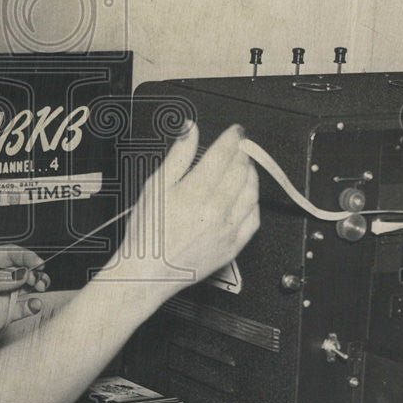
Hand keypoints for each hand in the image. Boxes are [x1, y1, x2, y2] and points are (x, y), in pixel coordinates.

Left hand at [0, 246, 49, 351]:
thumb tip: (21, 275)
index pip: (10, 254)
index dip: (26, 256)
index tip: (36, 262)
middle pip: (22, 269)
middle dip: (34, 270)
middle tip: (38, 277)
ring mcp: (0, 295)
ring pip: (27, 286)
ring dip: (38, 285)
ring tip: (40, 287)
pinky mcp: (3, 314)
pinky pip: (23, 308)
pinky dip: (32, 305)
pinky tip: (33, 304)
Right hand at [106, 122, 258, 308]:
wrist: (147, 272)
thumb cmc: (147, 233)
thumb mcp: (155, 186)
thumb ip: (177, 155)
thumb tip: (190, 130)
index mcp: (197, 190)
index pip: (224, 154)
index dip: (233, 138)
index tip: (236, 131)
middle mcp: (217, 209)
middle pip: (241, 170)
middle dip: (243, 152)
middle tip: (241, 144)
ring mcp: (228, 228)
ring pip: (252, 192)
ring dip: (252, 174)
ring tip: (245, 166)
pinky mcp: (233, 246)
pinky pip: (254, 219)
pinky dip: (254, 202)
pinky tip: (247, 196)